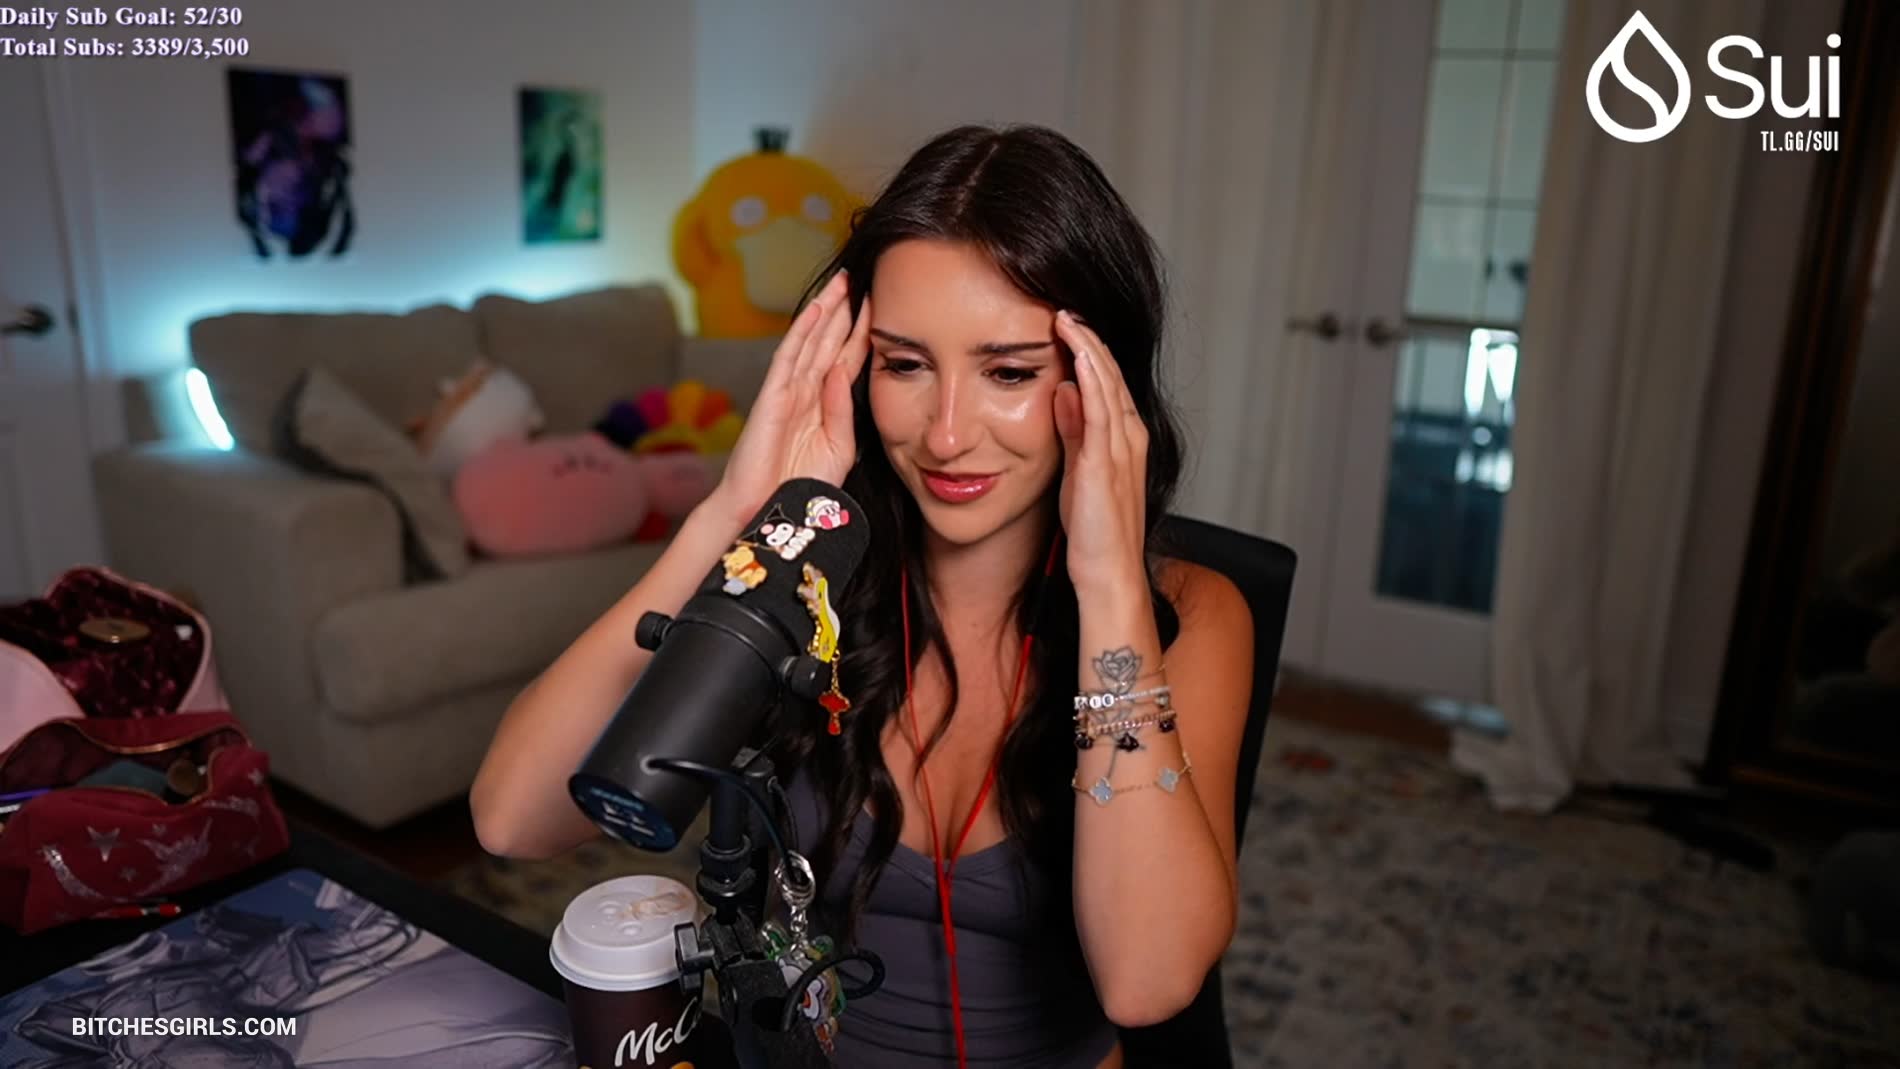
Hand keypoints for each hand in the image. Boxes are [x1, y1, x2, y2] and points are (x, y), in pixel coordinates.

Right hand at [706, 270, 871, 524]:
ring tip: (840, 283)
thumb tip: (842, 375)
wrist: (769, 512)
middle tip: (858, 279)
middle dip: (842, 310)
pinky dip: (801, 333)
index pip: (846, 360)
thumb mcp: (838, 449)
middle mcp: (805, 392)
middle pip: (828, 342)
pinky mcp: (772, 398)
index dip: (861, 333)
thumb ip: (844, 413)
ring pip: (809, 342)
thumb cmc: (800, 486)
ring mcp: (787, 392)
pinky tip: (815, 311)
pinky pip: (788, 359)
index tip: (879, 307)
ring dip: (824, 311)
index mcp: (823, 405)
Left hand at [1052, 310, 1148, 594]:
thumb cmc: (1095, 533)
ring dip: (1088, 347)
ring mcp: (1121, 447)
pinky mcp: (1106, 461)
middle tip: (1065, 307)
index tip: (1067, 324)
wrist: (1109, 573)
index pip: (1108, 383)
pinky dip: (1090, 377)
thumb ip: (1073, 431)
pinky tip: (1077, 353)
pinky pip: (1101, 409)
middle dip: (1088, 339)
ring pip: (1107, 384)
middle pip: (1110, 374)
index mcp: (1125, 439)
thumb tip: (1060, 391)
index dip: (1089, 351)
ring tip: (1067, 317)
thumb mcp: (1078, 471)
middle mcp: (1130, 436)